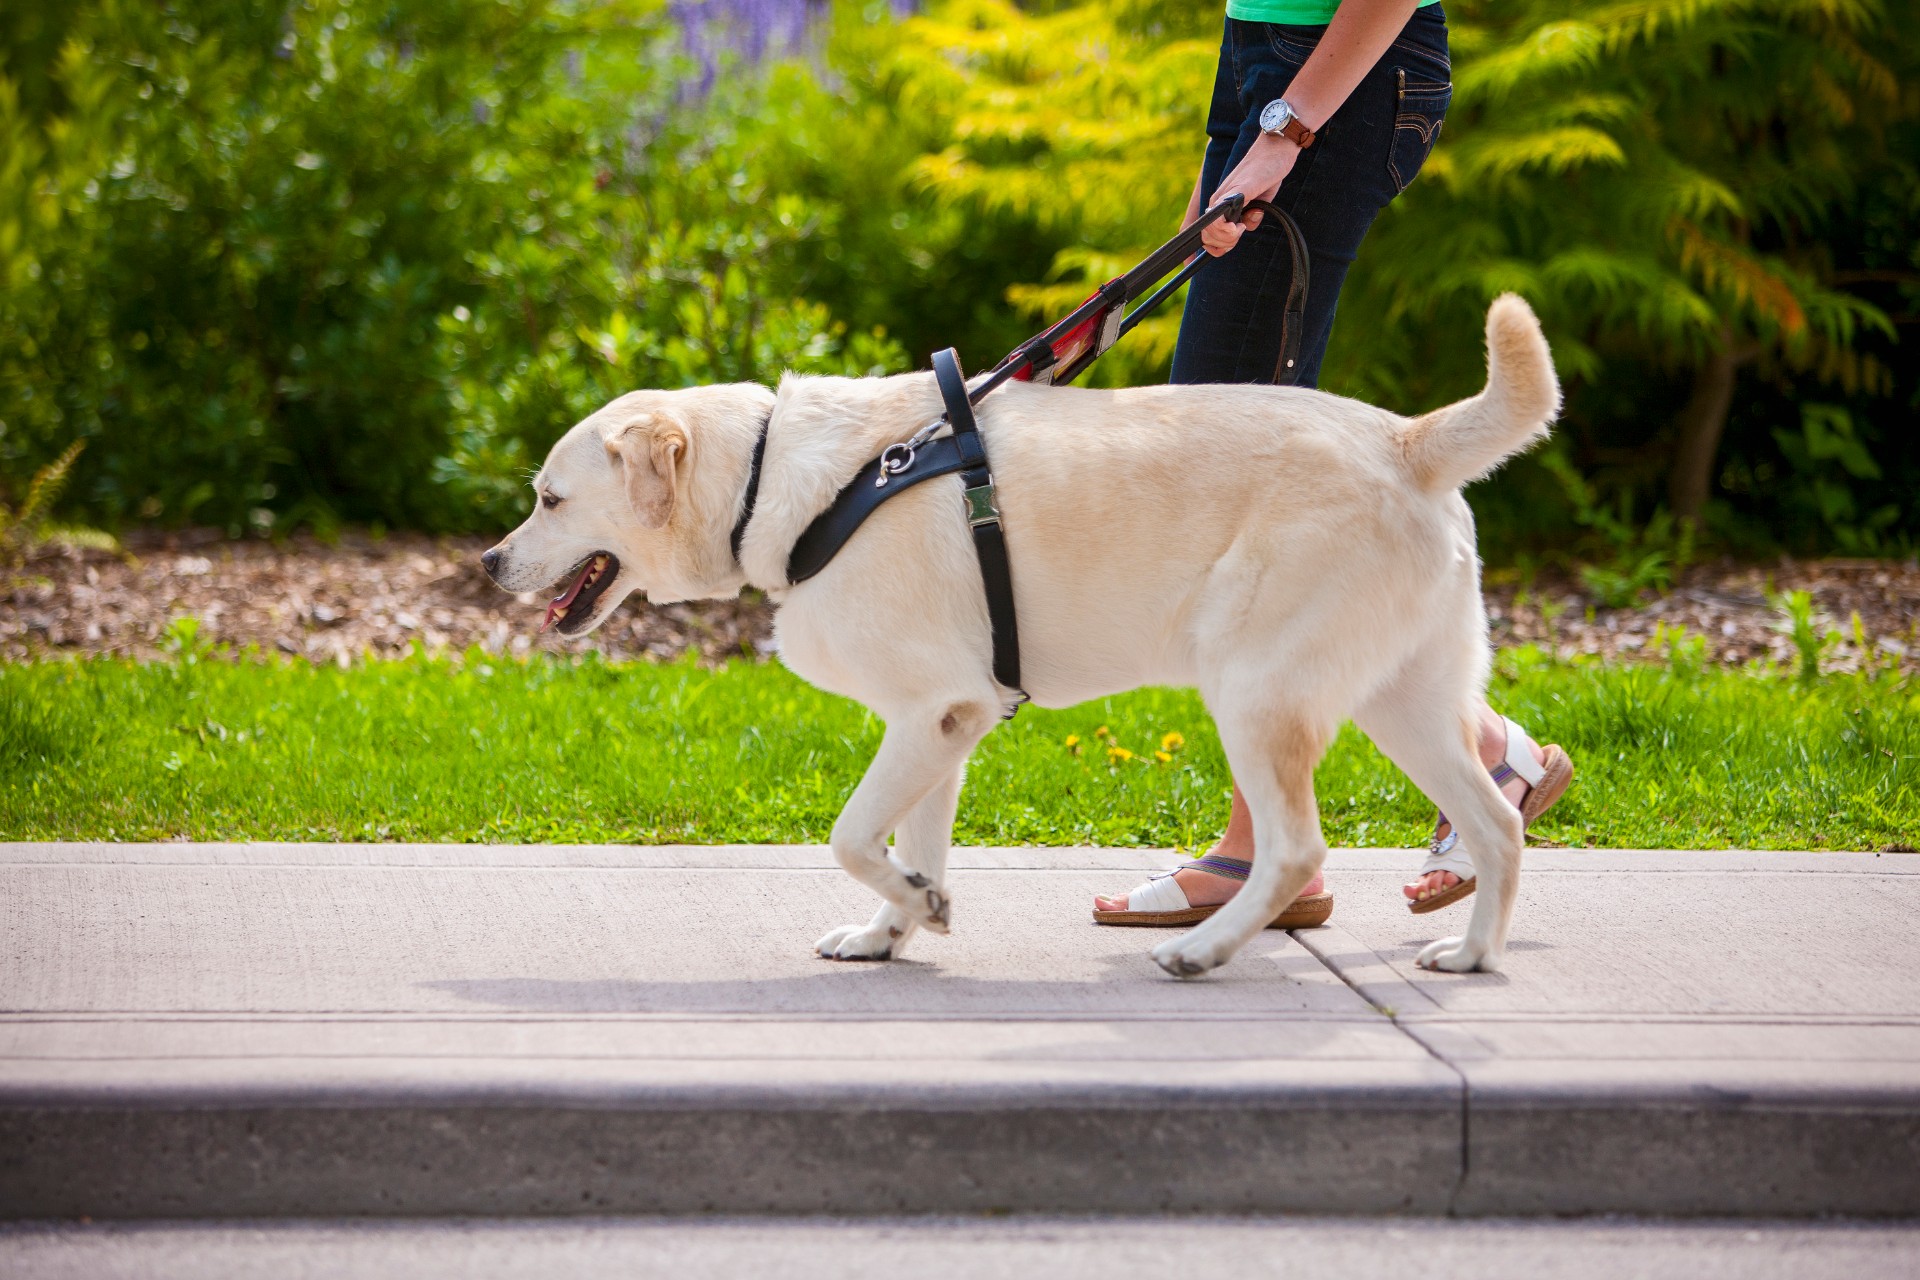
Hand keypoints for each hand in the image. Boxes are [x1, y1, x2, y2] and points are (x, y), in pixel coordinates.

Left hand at [1203, 133, 1298, 255]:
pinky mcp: (1236, 192)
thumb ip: (1251, 216)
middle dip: (1223, 245)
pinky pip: (1221, 216)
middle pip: (1207, 238)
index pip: (1207, 234)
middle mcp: (1218, 201)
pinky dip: (1227, 228)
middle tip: (1240, 233)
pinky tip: (1241, 225)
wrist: (1276, 147)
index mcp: (1221, 204)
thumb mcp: (1259, 201)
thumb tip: (1246, 227)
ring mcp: (1224, 197)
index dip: (1216, 247)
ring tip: (1242, 227)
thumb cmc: (1267, 172)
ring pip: (1211, 232)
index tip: (1231, 244)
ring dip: (1226, 239)